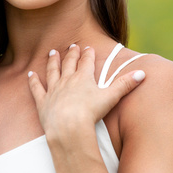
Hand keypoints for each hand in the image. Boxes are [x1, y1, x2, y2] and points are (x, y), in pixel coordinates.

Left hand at [27, 44, 145, 136]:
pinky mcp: (42, 102)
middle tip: (71, 46)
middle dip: (71, 54)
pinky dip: (33, 81)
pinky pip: (36, 88)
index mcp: (83, 78)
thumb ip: (125, 85)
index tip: (88, 48)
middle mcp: (67, 80)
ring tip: (52, 53)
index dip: (88, 55)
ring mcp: (53, 90)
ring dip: (52, 62)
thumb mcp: (111, 97)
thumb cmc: (90, 112)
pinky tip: (30, 74)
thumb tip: (142, 73)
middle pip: (69, 63)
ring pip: (52, 71)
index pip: (87, 62)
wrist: (69, 126)